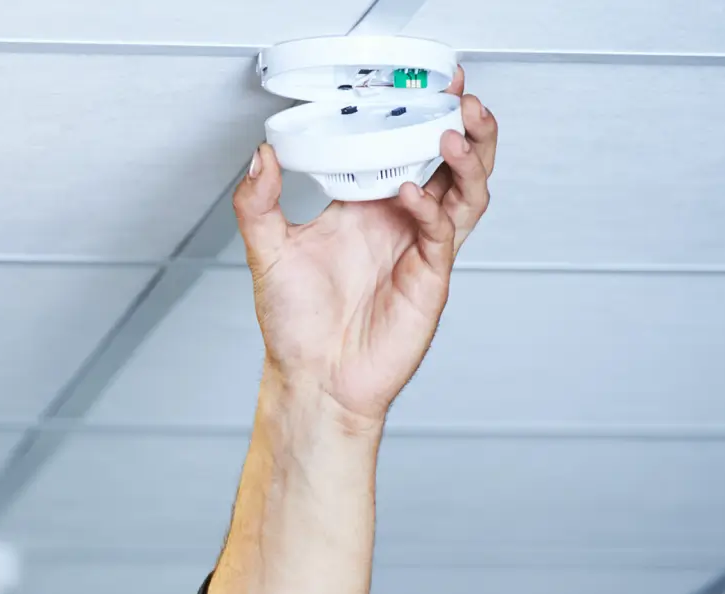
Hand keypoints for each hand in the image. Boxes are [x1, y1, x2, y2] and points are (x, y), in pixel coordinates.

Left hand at [233, 66, 498, 427]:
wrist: (314, 379)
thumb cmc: (297, 325)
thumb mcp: (267, 251)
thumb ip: (258, 203)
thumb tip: (259, 155)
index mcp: (366, 207)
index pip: (403, 149)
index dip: (418, 118)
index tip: (423, 84)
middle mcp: (399, 222)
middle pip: (451, 163)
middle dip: (463, 127)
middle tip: (460, 97)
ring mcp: (420, 248)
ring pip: (465, 192)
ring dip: (466, 159)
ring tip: (453, 131)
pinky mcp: (429, 277)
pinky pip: (441, 232)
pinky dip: (431, 208)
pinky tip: (408, 193)